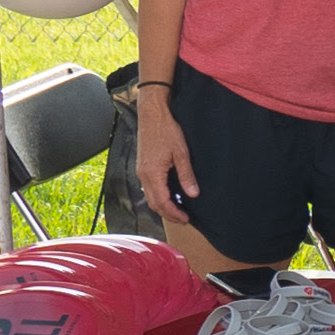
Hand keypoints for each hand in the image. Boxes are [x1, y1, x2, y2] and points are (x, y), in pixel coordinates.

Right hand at [135, 93, 198, 218]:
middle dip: (168, 214)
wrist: (152, 115)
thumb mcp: (181, 153)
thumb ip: (186, 175)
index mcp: (152, 173)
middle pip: (154, 203)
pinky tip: (169, 195)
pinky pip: (148, 188)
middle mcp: (143, 175)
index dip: (174, 213)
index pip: (162, 202)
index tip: (186, 219)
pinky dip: (158, 196)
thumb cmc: (166, 130)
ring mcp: (141, 171)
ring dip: (162, 206)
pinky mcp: (142, 166)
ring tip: (177, 210)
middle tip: (183, 219)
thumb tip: (193, 194)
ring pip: (150, 197)